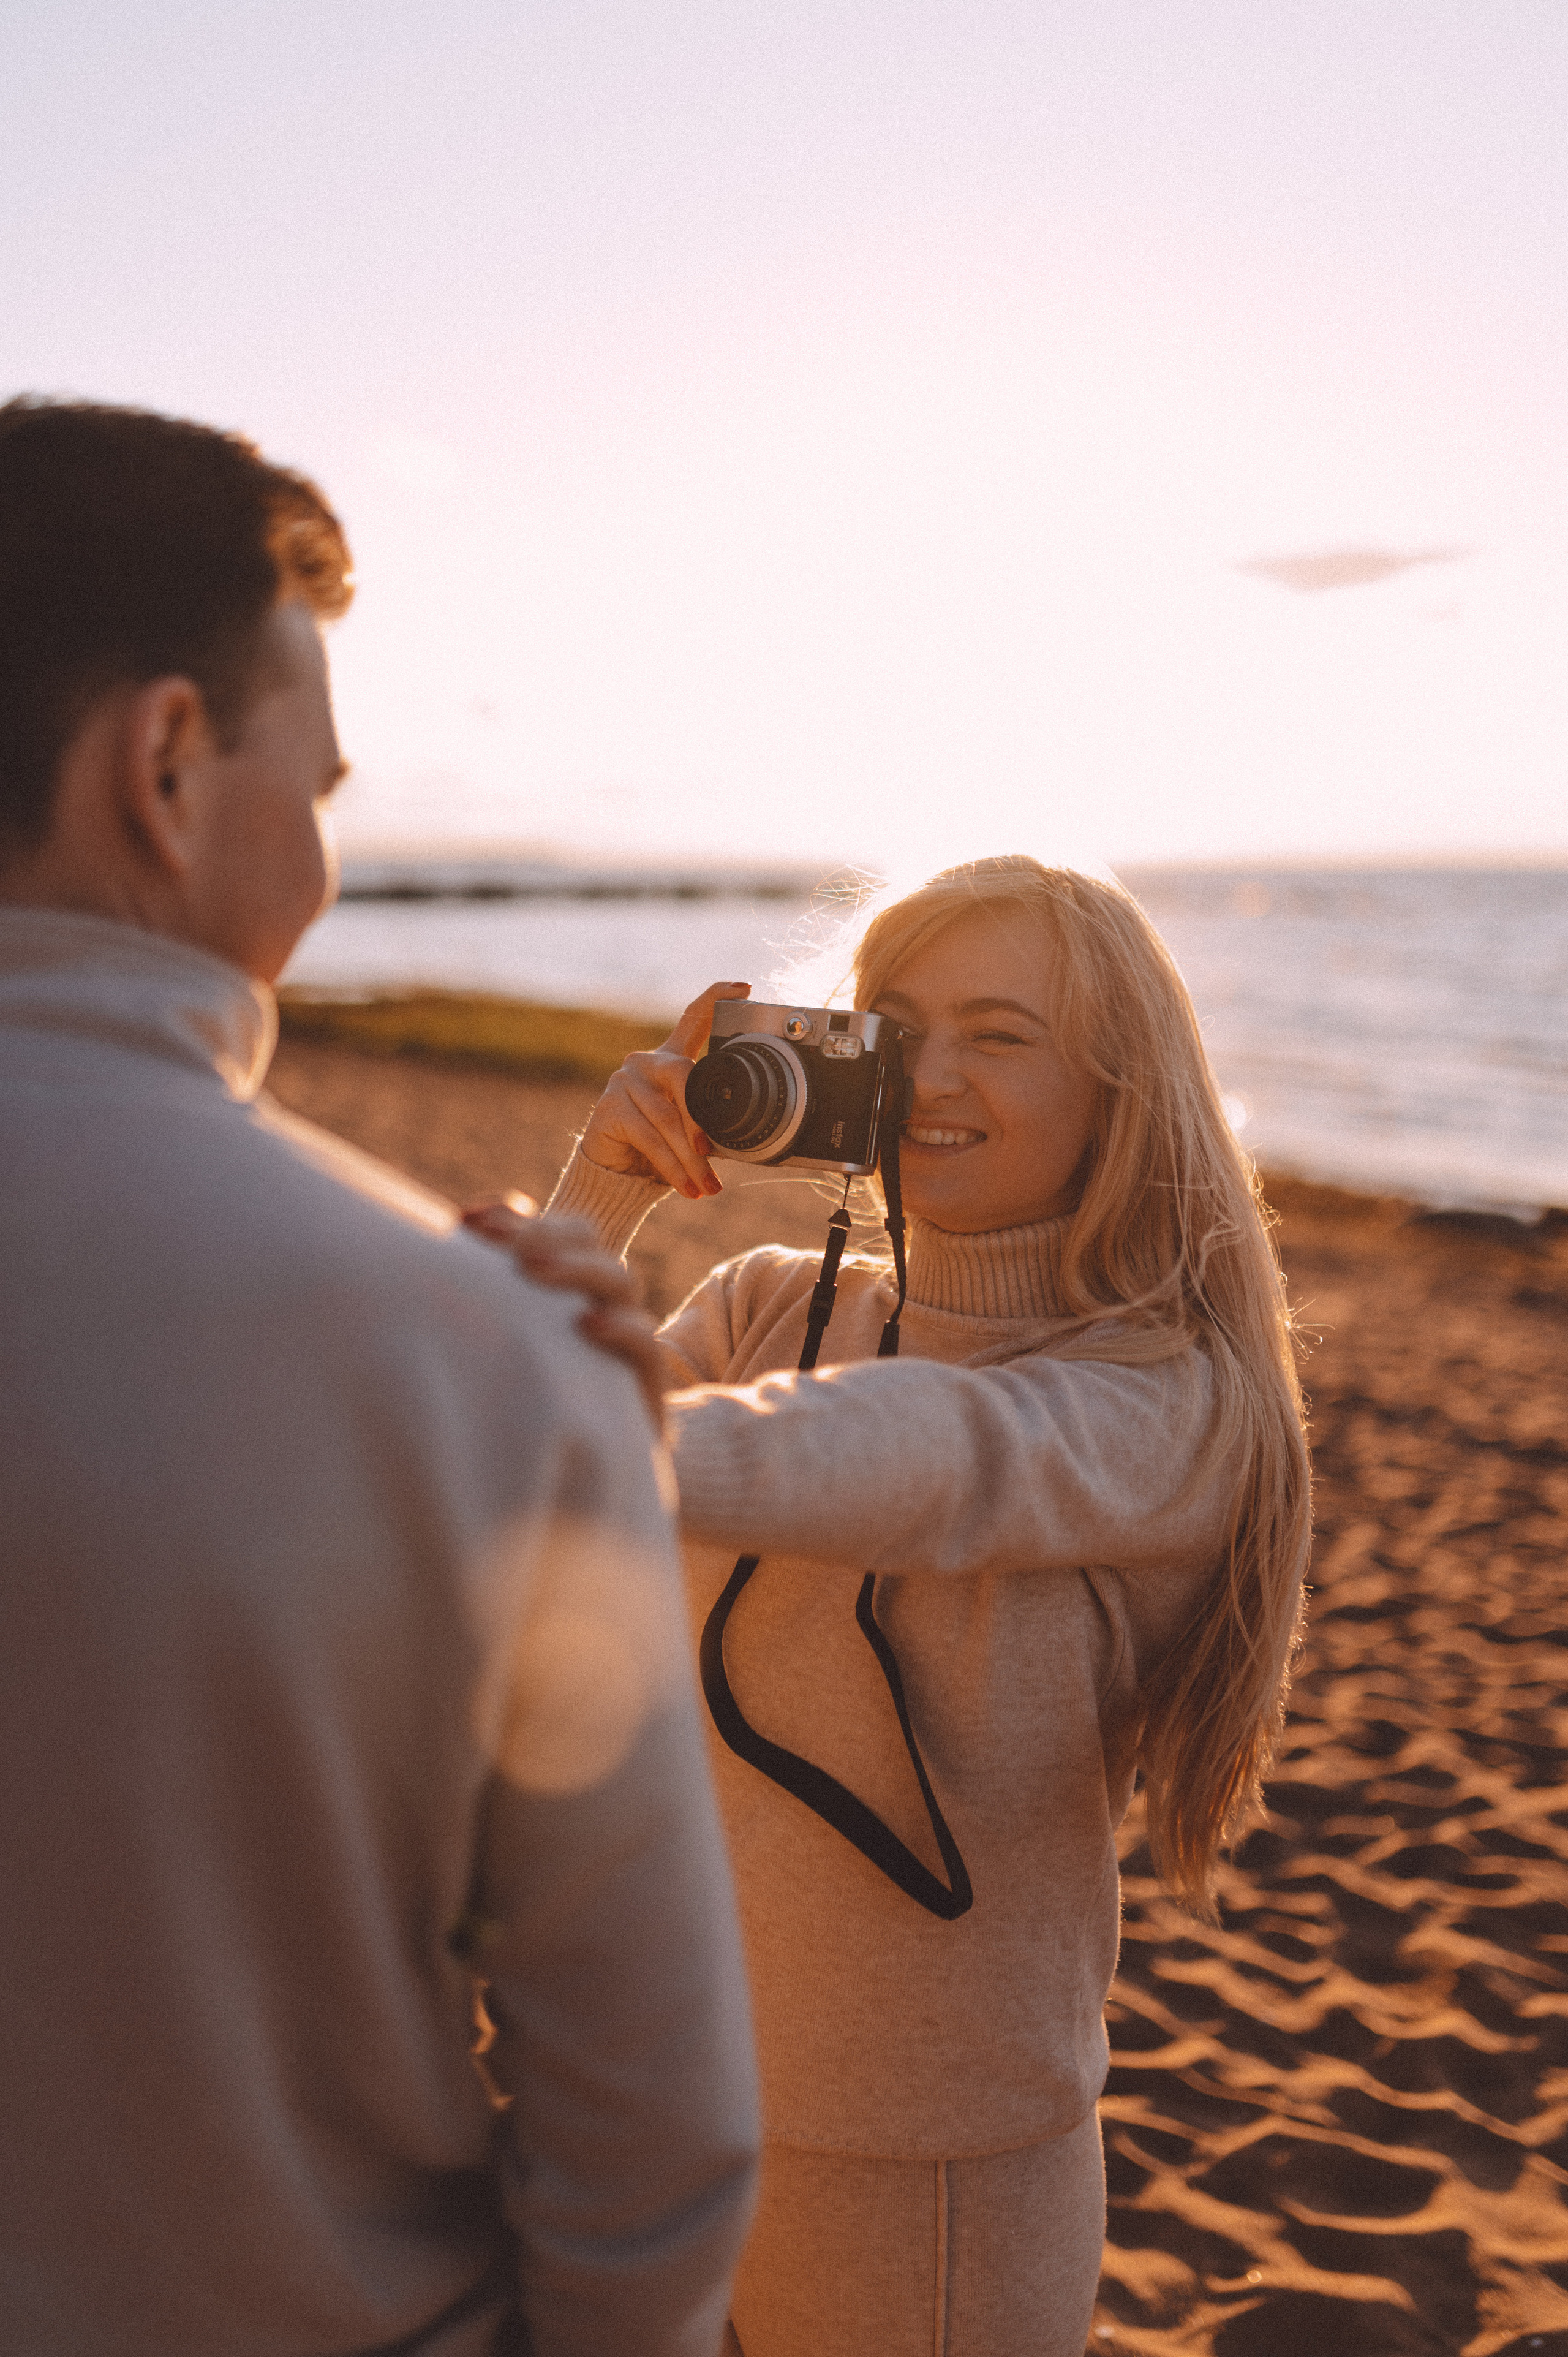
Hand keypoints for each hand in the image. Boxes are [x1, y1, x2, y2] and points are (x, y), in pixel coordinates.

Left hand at [462, 1196, 667, 1428]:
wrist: (576, 1471)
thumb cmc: (529, 1401)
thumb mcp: (506, 1345)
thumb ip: (490, 1294)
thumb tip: (462, 1232)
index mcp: (569, 1284)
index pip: (560, 1231)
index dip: (520, 1220)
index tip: (468, 1221)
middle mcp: (601, 1301)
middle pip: (589, 1243)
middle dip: (543, 1234)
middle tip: (499, 1240)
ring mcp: (627, 1339)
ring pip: (621, 1281)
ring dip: (576, 1268)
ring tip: (531, 1270)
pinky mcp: (645, 1383)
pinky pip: (647, 1344)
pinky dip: (620, 1328)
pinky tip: (586, 1324)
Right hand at [579, 980, 751, 1199]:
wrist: (615, 1177)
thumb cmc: (658, 1151)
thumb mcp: (691, 1135)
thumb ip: (712, 1125)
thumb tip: (748, 1141)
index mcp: (670, 1061)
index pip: (692, 1020)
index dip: (716, 999)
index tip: (744, 988)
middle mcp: (646, 1062)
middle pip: (685, 1079)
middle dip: (703, 1126)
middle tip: (715, 1159)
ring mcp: (625, 1080)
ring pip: (668, 1119)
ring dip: (691, 1159)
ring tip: (706, 1188)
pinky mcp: (609, 1105)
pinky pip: (650, 1138)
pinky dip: (672, 1167)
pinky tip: (685, 1187)